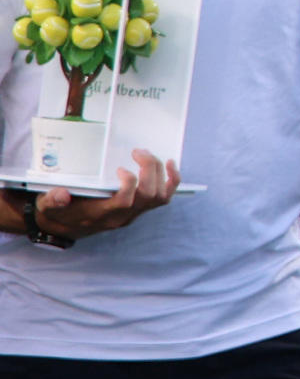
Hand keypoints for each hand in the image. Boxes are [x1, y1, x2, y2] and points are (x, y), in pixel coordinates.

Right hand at [31, 149, 178, 239]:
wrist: (66, 226)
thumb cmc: (60, 211)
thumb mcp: (49, 206)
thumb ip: (53, 200)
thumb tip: (61, 195)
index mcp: (101, 214)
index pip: (124, 202)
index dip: (129, 184)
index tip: (120, 167)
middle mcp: (122, 216)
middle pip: (147, 195)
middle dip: (149, 170)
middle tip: (138, 151)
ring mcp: (133, 214)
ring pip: (160, 197)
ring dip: (160, 173)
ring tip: (149, 155)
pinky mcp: (139, 209)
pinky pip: (164, 198)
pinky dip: (171, 181)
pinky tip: (170, 165)